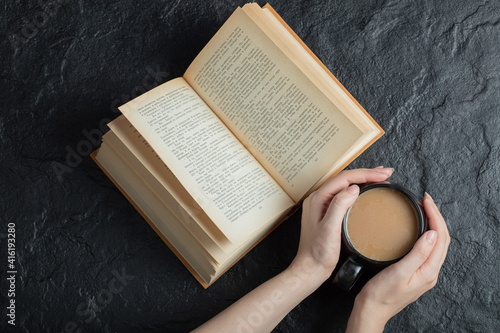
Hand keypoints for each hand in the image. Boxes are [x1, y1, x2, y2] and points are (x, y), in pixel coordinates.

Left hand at [290, 167, 393, 282]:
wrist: (310, 269)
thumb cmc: (318, 253)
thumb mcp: (329, 229)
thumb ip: (339, 206)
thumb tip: (353, 188)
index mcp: (318, 199)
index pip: (344, 178)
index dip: (365, 174)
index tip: (383, 174)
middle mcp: (319, 199)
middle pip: (345, 179)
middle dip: (367, 174)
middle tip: (387, 173)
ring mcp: (322, 205)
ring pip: (345, 185)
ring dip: (363, 179)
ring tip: (381, 177)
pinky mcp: (328, 213)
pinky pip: (344, 195)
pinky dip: (358, 190)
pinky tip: (367, 191)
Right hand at [347, 193, 450, 331]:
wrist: (372, 309)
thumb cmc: (381, 294)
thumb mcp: (399, 272)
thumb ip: (417, 253)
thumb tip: (433, 234)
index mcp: (428, 271)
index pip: (441, 237)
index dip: (436, 216)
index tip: (426, 201)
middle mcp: (429, 271)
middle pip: (442, 239)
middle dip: (436, 217)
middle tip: (425, 200)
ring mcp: (423, 272)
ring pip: (435, 243)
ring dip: (432, 224)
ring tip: (423, 209)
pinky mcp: (415, 271)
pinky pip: (426, 248)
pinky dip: (425, 233)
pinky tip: (416, 228)